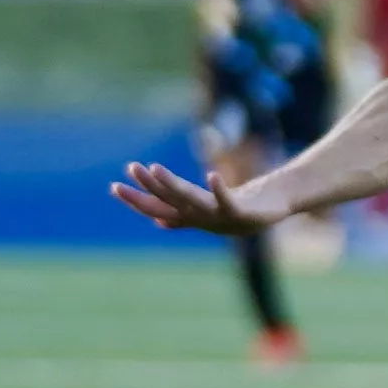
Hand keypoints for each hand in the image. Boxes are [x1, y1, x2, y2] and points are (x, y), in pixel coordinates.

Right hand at [110, 160, 274, 238]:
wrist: (273, 210)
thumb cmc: (238, 210)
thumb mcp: (206, 213)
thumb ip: (182, 217)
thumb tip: (158, 220)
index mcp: (190, 216)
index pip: (156, 208)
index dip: (136, 199)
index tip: (113, 186)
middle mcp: (201, 217)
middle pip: (170, 200)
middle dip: (149, 186)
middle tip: (131, 167)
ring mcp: (220, 216)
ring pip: (192, 199)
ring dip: (172, 184)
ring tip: (155, 167)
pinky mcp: (241, 212)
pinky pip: (228, 199)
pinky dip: (219, 189)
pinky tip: (211, 174)